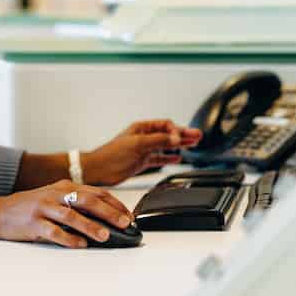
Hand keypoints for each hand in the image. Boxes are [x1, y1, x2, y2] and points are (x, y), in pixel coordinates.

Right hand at [0, 180, 132, 248]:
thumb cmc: (31, 207)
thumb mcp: (55, 198)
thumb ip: (77, 203)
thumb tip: (106, 217)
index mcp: (65, 187)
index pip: (96, 192)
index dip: (115, 204)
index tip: (129, 216)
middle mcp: (56, 194)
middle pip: (87, 201)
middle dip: (109, 212)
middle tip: (124, 223)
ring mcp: (43, 208)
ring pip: (71, 216)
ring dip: (90, 226)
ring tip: (105, 235)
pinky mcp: (32, 223)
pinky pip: (53, 232)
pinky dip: (68, 239)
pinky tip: (80, 245)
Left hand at [82, 119, 203, 186]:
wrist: (97, 170)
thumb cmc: (111, 154)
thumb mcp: (137, 144)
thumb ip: (158, 141)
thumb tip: (175, 138)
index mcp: (142, 128)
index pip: (165, 125)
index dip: (175, 130)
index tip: (181, 138)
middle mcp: (144, 138)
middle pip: (168, 134)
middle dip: (183, 135)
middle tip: (198, 136)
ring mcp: (144, 150)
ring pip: (166, 146)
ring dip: (179, 145)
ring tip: (193, 144)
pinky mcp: (142, 162)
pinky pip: (160, 159)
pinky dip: (169, 158)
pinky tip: (177, 158)